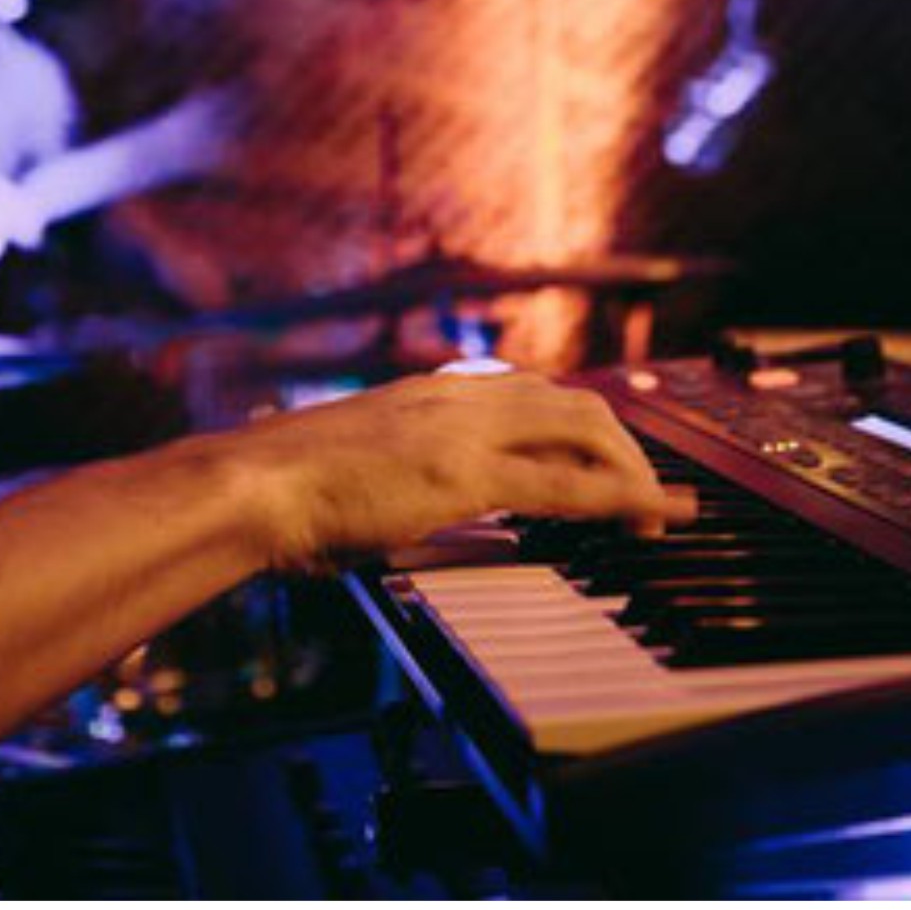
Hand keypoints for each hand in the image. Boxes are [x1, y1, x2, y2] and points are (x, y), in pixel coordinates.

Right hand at [195, 369, 685, 564]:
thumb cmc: (285, 486)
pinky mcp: (468, 475)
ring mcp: (467, 431)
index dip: (578, 424)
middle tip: (644, 490)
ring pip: (586, 429)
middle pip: (575, 402)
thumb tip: (405, 505)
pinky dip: (622, 498)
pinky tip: (649, 517)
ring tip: (656, 512)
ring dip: (630, 469)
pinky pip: (567, 484)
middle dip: (621, 445)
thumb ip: (398, 475)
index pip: (530, 392)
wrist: (254, 482)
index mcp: (431, 392)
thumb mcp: (358, 467)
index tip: (601, 454)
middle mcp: (459, 397)